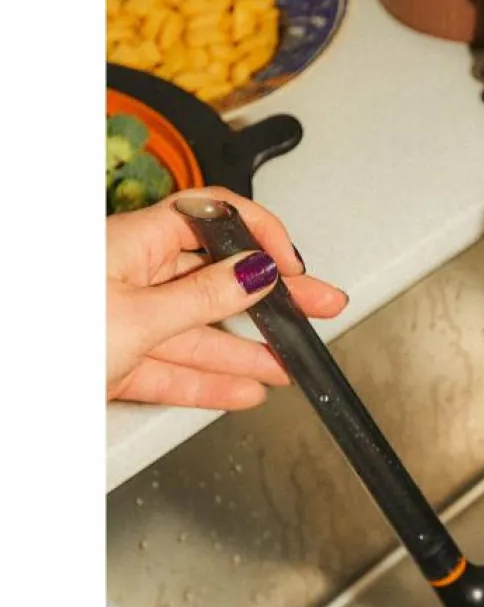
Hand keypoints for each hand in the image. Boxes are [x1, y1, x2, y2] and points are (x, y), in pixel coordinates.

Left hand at [107, 188, 347, 410]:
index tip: (290, 266)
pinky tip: (242, 389)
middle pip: (213, 280)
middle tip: (319, 305)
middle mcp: (126, 275)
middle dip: (269, 299)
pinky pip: (173, 370)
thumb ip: (202, 297)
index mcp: (129, 242)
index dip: (257, 234)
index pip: (209, 217)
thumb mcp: (135, 316)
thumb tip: (256, 272)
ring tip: (286, 365)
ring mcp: (120, 321)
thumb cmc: (40, 336)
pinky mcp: (112, 363)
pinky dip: (208, 382)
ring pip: (196, 333)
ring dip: (245, 352)